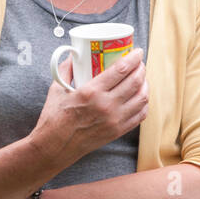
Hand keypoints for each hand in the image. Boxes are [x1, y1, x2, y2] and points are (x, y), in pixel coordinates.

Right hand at [30, 48, 148, 163]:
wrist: (54, 147)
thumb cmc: (53, 118)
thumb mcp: (56, 90)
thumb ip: (66, 70)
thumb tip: (73, 54)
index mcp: (91, 92)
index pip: (121, 69)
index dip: (134, 58)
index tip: (137, 51)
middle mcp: (106, 106)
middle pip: (135, 81)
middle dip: (141, 68)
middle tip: (139, 63)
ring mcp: (114, 120)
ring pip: (142, 98)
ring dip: (145, 84)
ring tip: (142, 78)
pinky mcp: (118, 131)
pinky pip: (140, 115)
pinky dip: (144, 103)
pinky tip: (140, 97)